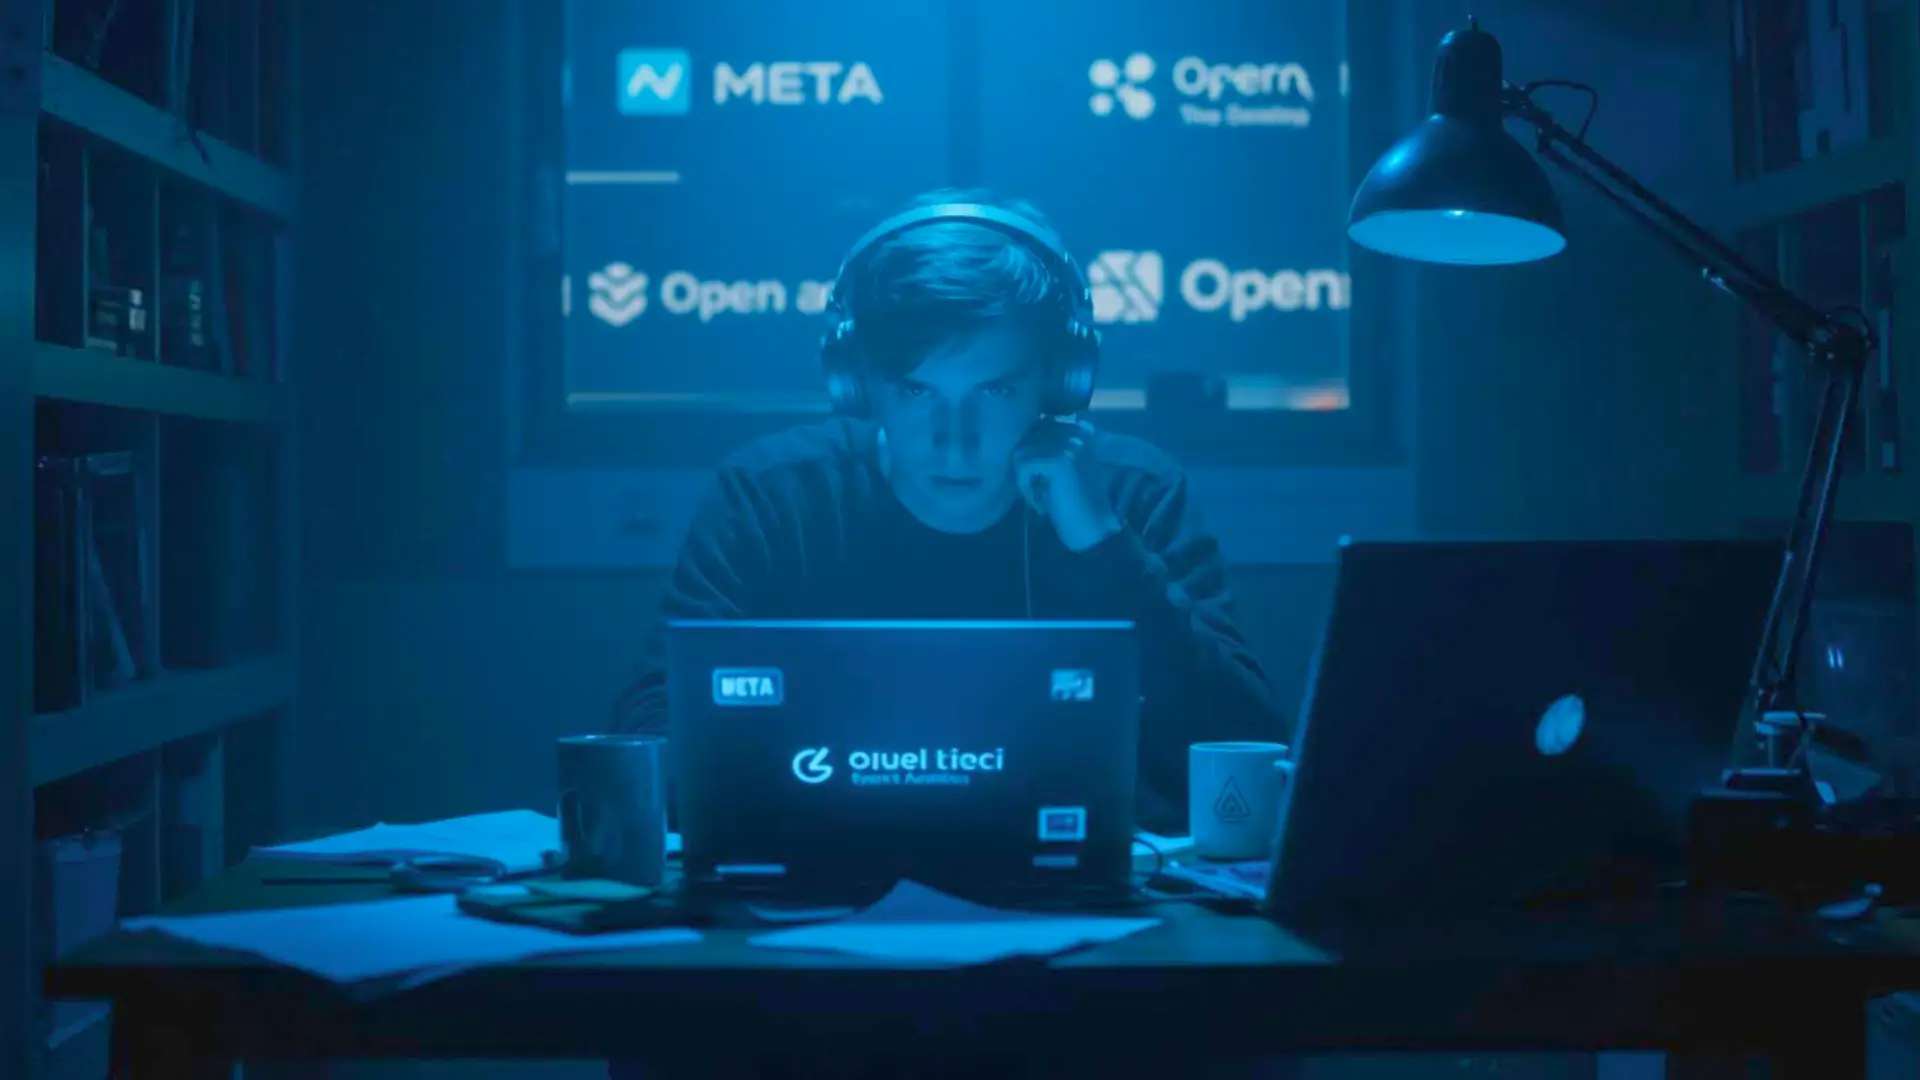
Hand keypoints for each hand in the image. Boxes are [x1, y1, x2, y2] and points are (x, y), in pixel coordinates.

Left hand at [1013, 418, 1121, 552]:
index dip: (1030, 456)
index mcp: (1079, 429)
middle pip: (1026, 439)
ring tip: (1039, 498)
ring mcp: (1068, 444)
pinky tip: (1041, 505)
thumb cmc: (1074, 503)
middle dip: (1025, 468)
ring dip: (1024, 479)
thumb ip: (1044, 450)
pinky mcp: (1058, 460)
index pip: (1037, 428)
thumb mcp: (1058, 470)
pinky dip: (1026, 489)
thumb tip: (1018, 442)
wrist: (1092, 529)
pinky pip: (1024, 467)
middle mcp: (1075, 431)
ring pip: (1022, 453)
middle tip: (1038, 493)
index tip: (1042, 481)